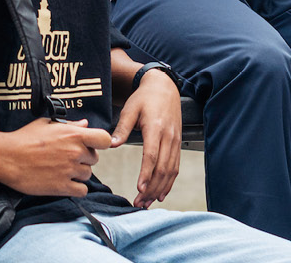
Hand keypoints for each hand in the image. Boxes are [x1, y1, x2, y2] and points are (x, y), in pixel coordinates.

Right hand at [0, 118, 112, 196]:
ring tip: (62, 169)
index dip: (101, 143)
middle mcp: (75, 152)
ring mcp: (69, 170)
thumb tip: (85, 124)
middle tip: (68, 158)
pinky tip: (65, 182)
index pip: (104, 139)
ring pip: (87, 175)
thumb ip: (70, 125)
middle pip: (95, 158)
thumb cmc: (24, 138)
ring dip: (78, 174)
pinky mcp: (62, 187)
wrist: (7, 157)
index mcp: (73, 134)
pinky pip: (82, 191)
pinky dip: (76, 188)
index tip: (93, 145)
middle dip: (84, 158)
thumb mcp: (47, 124)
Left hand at [111, 70, 182, 205]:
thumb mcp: (130, 109)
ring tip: (147, 203)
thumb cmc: (144, 98)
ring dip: (160, 189)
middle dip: (151, 188)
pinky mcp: (178, 144)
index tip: (140, 188)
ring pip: (170, 171)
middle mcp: (168, 137)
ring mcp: (175, 142)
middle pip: (162, 168)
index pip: (152, 156)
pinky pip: (175, 167)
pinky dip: (169, 182)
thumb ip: (122, 128)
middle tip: (139, 203)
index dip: (146, 174)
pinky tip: (161, 193)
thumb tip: (112, 145)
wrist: (164, 87)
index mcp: (155, 128)